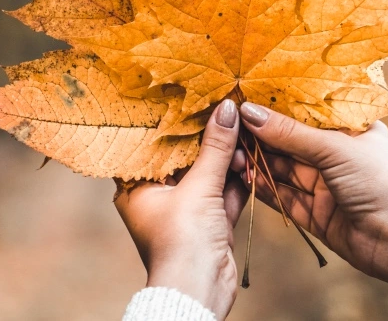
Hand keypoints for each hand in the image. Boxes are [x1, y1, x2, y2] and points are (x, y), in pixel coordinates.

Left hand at [115, 99, 247, 319]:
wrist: (200, 290)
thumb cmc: (181, 241)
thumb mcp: (198, 188)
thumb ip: (215, 147)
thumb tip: (227, 108)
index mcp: (137, 187)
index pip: (151, 145)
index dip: (170, 122)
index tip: (189, 97)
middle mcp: (159, 196)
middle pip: (185, 157)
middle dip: (208, 139)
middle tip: (226, 113)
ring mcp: (186, 209)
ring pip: (208, 173)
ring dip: (227, 159)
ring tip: (243, 138)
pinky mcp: (210, 221)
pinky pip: (224, 192)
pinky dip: (237, 179)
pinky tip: (250, 160)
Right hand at [238, 103, 387, 293]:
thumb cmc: (379, 183)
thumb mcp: (334, 149)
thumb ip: (290, 133)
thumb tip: (249, 112)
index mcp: (350, 129)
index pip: (306, 111)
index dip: (277, 104)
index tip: (245, 96)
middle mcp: (336, 154)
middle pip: (290, 140)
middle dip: (261, 135)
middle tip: (229, 126)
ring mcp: (324, 183)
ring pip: (282, 168)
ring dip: (258, 161)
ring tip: (230, 151)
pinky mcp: (314, 211)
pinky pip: (282, 195)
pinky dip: (263, 187)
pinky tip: (242, 175)